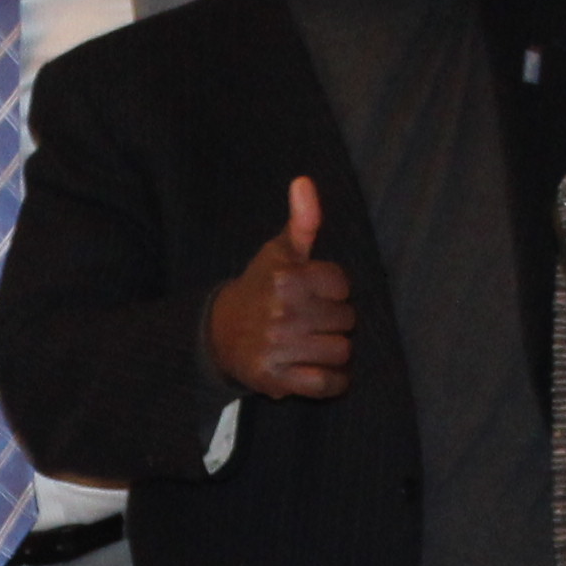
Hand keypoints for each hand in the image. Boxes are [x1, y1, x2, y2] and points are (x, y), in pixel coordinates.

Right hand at [205, 175, 354, 398]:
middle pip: (346, 319)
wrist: (219, 334)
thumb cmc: (260, 289)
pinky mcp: (276, 379)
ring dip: (333, 351)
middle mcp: (281, 312)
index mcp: (285, 278)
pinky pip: (326, 384)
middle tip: (312, 320)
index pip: (342, 285)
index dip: (333, 289)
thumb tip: (305, 181)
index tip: (315, 292)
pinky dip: (331, 381)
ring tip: (313, 343)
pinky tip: (320, 370)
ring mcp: (278, 347)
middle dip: (334, 320)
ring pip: (341, 351)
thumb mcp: (279, 252)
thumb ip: (302, 220)